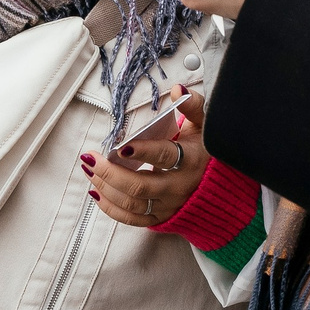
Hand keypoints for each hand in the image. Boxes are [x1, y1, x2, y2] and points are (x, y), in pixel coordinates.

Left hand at [86, 88, 205, 227]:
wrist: (221, 187)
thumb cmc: (206, 152)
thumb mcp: (205, 126)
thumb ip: (192, 106)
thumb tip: (179, 89)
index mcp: (190, 160)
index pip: (165, 157)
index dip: (143, 152)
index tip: (120, 146)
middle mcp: (179, 186)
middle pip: (140, 186)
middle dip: (110, 173)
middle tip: (90, 158)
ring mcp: (169, 205)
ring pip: (132, 203)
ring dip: (106, 188)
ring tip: (89, 170)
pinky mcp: (161, 217)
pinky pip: (132, 219)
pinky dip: (111, 208)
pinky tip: (97, 192)